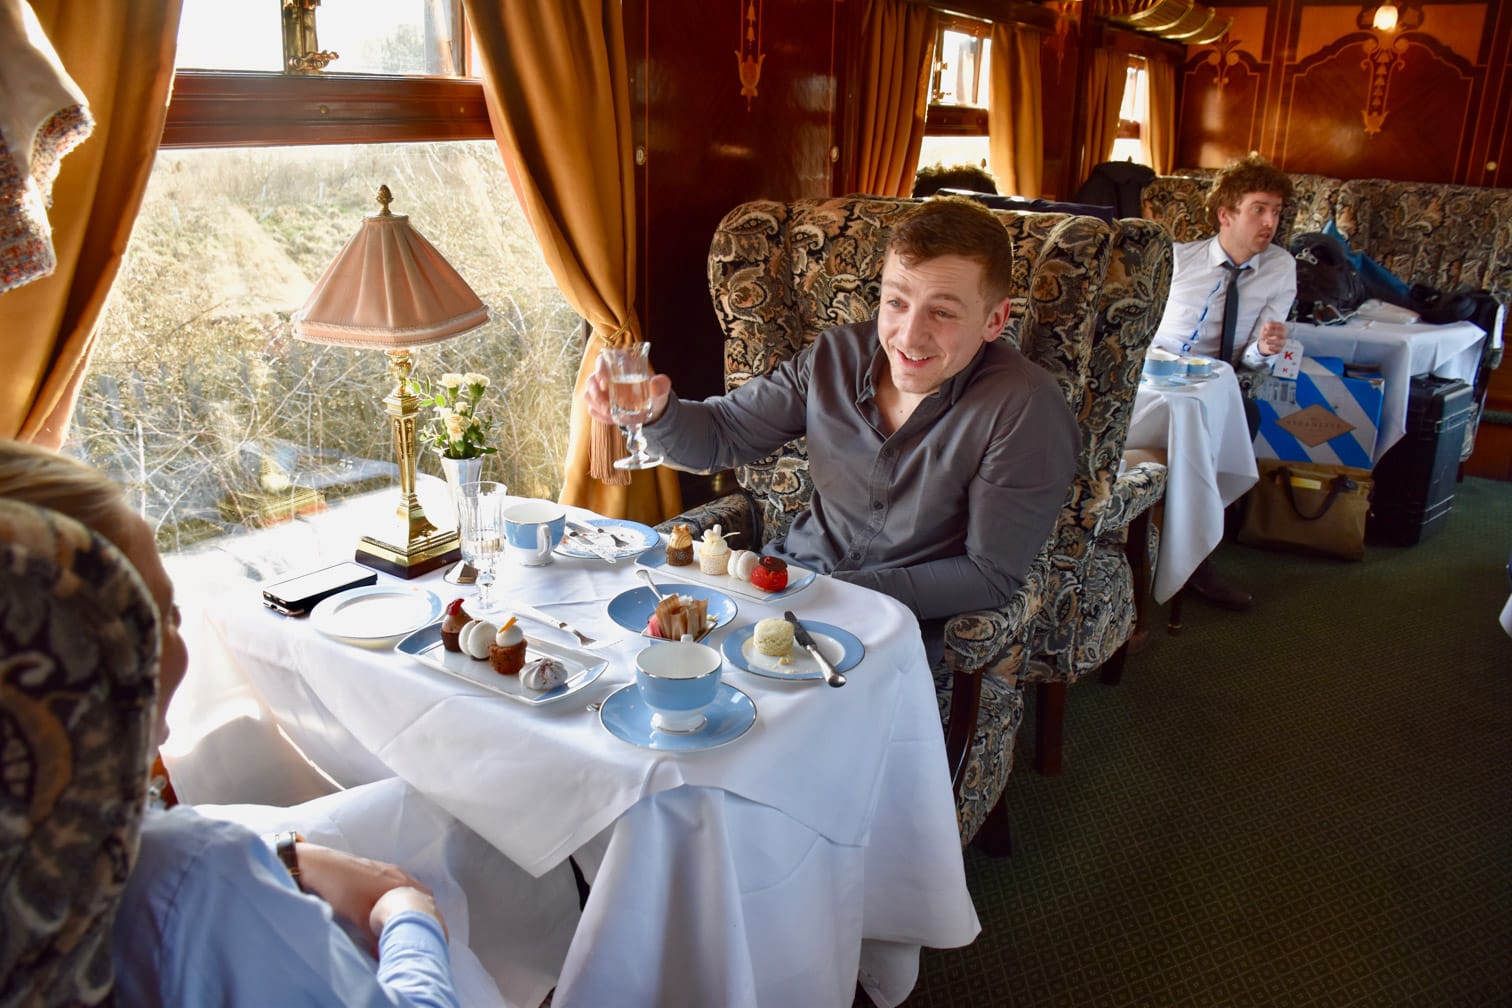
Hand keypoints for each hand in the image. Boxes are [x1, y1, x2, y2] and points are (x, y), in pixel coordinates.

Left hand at [295, 843, 446, 952]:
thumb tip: (384, 957)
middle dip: (423, 911)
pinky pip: (399, 883)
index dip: (430, 917)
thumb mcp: (359, 918)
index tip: (430, 932)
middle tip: (419, 929)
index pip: (427, 901)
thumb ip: (375, 938)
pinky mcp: (379, 868)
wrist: (322, 867)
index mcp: (400, 883)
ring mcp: (389, 869)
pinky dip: (401, 895)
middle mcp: (399, 874)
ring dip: (411, 902)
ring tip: (405, 920)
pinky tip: (389, 907)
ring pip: (410, 887)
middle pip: (422, 893)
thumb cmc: (343, 890)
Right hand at [584, 353, 672, 425]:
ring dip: (597, 407)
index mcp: (619, 366)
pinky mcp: (599, 404)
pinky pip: (592, 409)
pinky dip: (600, 416)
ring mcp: (600, 391)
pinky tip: (612, 419)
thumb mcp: (661, 389)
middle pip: (591, 381)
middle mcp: (606, 376)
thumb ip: (661, 385)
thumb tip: (655, 385)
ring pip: (588, 396)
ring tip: (612, 416)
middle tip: (608, 408)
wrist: (652, 410)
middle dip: (596, 396)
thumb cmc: (655, 394)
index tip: (605, 383)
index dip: (599, 369)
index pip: (602, 361)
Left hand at [1257, 320, 1287, 355]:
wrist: (1263, 343)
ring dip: (1273, 341)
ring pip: (1281, 342)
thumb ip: (1267, 324)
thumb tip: (1268, 326)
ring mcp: (1282, 342)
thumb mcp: (1265, 327)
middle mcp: (1284, 335)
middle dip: (1273, 333)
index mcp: (1282, 328)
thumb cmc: (1266, 332)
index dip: (1274, 326)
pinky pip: (1278, 349)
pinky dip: (1274, 348)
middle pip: (1282, 334)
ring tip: (1266, 341)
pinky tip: (1269, 347)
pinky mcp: (1279, 349)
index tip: (1266, 327)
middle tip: (1265, 332)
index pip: (1281, 326)